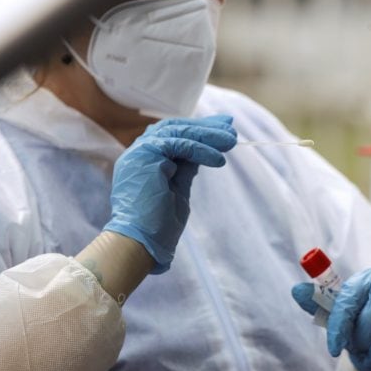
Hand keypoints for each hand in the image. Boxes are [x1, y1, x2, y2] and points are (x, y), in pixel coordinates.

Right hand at [104, 115, 236, 272]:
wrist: (141, 243)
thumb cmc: (157, 225)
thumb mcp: (177, 190)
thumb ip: (185, 169)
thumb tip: (201, 154)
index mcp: (145, 160)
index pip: (173, 136)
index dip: (198, 130)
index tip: (223, 130)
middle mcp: (139, 152)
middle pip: (175, 128)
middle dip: (205, 127)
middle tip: (230, 127)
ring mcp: (140, 152)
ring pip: (178, 133)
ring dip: (207, 136)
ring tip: (231, 141)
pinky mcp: (145, 155)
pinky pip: (179, 145)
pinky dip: (201, 150)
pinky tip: (218, 160)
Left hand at [292, 269, 370, 370]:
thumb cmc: (365, 312)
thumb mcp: (341, 306)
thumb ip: (319, 301)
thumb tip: (296, 291)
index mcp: (367, 280)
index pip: (348, 303)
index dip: (339, 328)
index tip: (333, 348)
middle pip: (369, 326)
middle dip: (360, 345)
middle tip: (359, 350)